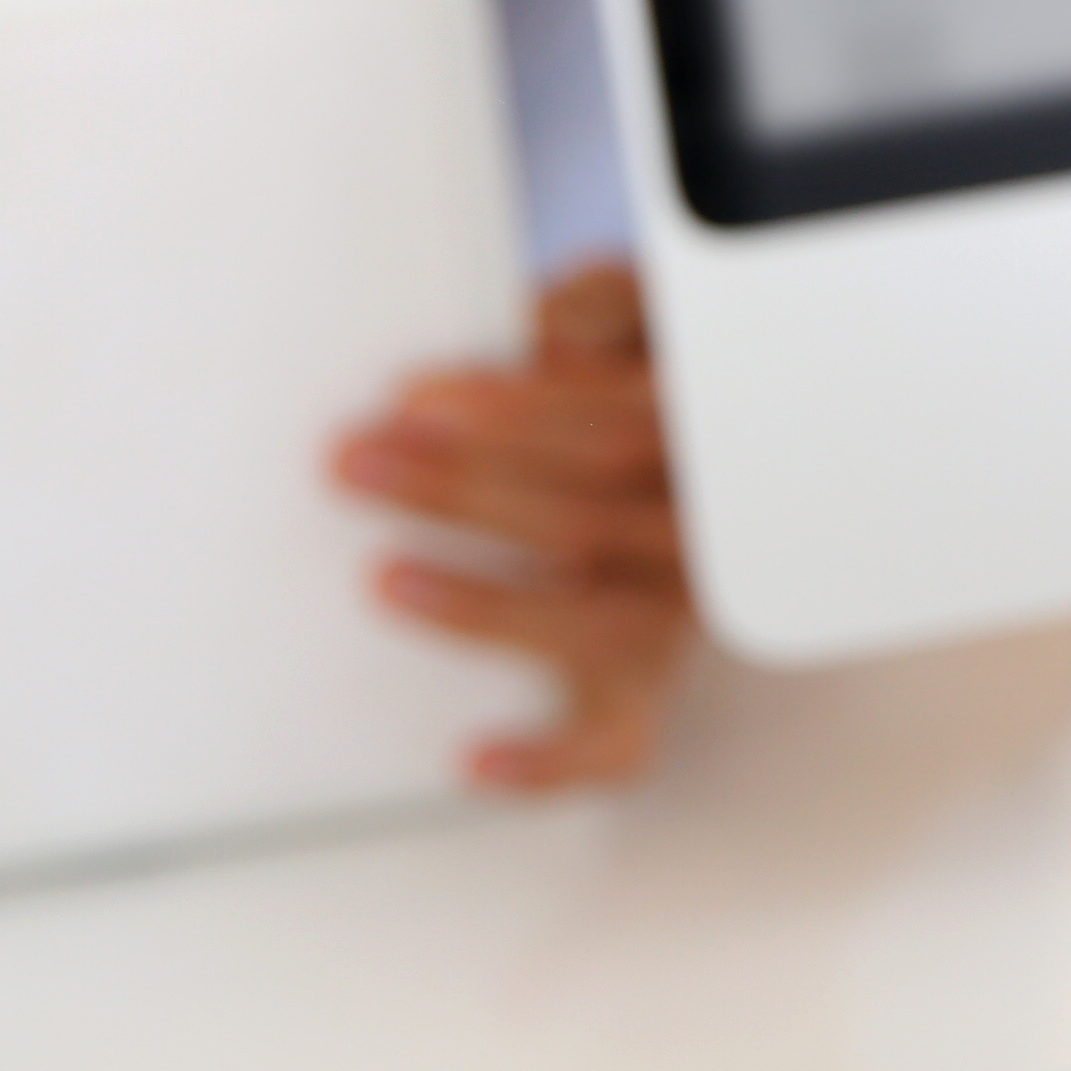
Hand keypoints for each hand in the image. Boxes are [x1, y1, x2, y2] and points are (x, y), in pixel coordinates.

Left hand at [330, 256, 692, 791]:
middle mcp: (702, 535)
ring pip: (598, 626)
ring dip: (486, 607)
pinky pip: (618, 744)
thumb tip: (538, 322)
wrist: (713, 460)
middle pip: (588, 518)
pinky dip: (550, 764)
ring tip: (385, 577)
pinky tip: (473, 761)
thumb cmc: (649, 379)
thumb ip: (605, 306)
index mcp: (705, 438)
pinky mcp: (648, 688)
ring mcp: (678, 617)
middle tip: (356, 463)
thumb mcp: (651, 320)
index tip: (416, 395)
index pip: (615, 427)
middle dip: (463, 489)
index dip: (515, 412)